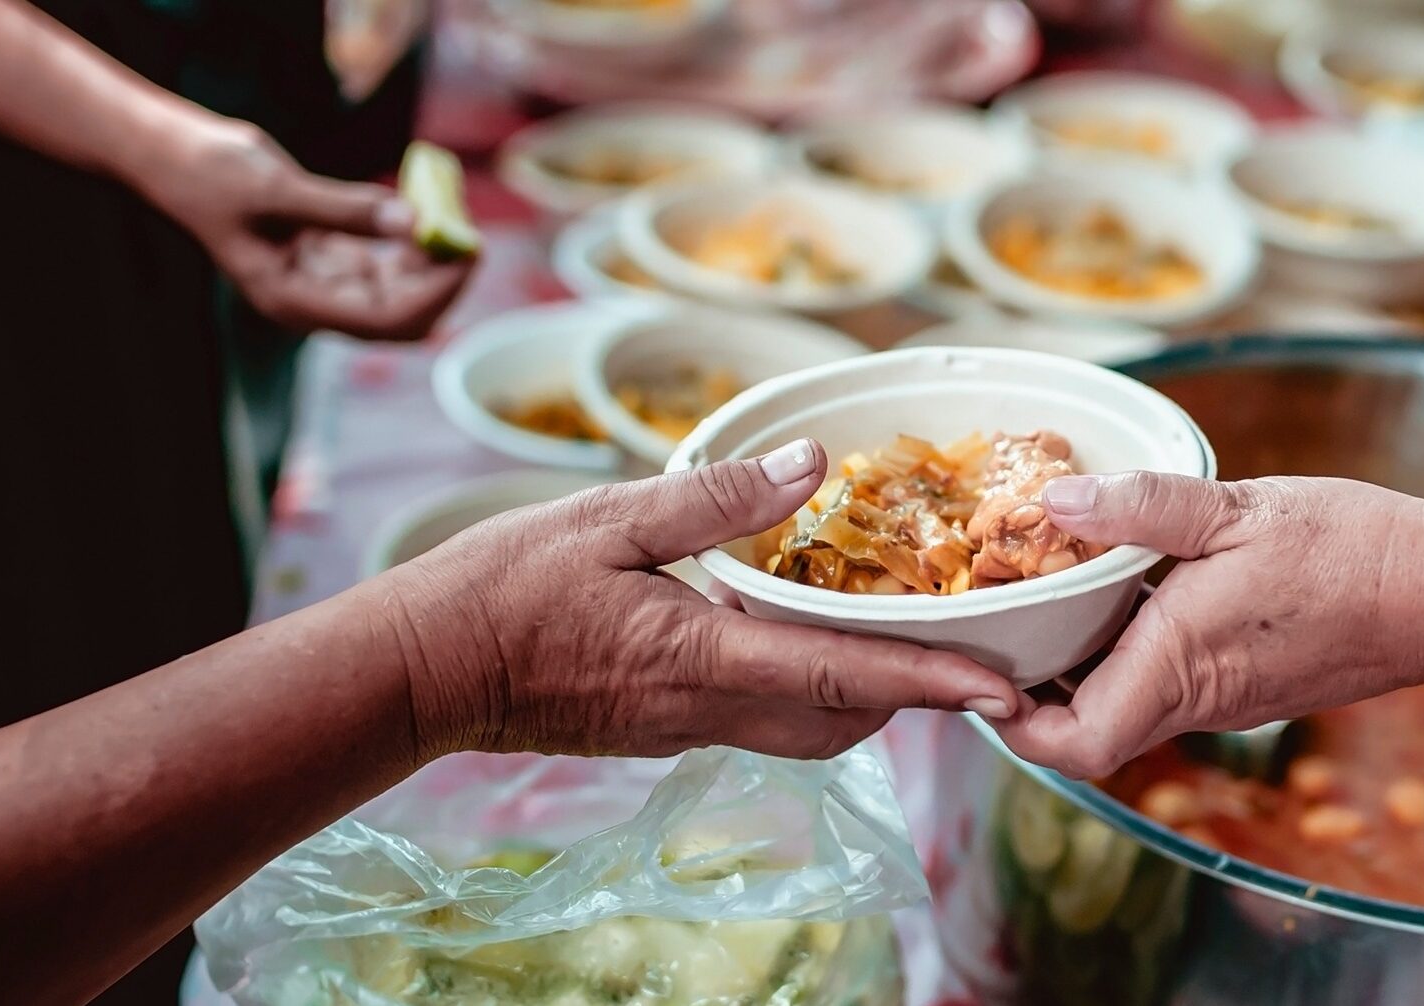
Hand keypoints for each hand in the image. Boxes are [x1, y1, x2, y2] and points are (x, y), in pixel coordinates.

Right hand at [125, 115, 470, 340]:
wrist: (174, 157)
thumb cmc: (212, 174)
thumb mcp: (279, 187)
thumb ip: (347, 209)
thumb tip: (415, 222)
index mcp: (293, 301)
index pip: (387, 318)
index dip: (436, 293)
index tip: (467, 249)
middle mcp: (311, 301)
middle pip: (400, 313)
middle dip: (441, 279)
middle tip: (470, 232)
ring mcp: (319, 281)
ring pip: (397, 289)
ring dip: (430, 260)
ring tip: (455, 213)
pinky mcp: (325, 256)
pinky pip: (383, 261)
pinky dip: (410, 241)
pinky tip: (430, 210)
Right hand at [383, 440, 1026, 761]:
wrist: (421, 671)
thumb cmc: (500, 589)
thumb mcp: (607, 517)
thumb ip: (716, 496)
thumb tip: (814, 464)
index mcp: (702, 658)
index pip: (844, 678)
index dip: (932, 684)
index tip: (1002, 692)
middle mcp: (707, 710)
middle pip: (844, 718)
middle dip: (912, 690)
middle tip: (963, 636)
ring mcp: (684, 728)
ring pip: (806, 726)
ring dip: (861, 690)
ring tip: (897, 626)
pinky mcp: (663, 727)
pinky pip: (761, 716)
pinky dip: (804, 684)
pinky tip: (796, 629)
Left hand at [990, 473, 1423, 778]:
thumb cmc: (1351, 550)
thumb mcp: (1237, 507)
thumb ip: (1142, 505)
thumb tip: (1054, 501)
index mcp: (1179, 663)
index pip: (1074, 744)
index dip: (1013, 723)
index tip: (982, 671)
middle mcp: (1193, 699)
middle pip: (1083, 728)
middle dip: (1030, 684)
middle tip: (996, 615)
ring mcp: (1218, 700)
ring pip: (1120, 702)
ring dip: (1077, 661)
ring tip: (1045, 589)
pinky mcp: (1240, 686)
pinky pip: (1160, 682)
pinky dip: (1125, 647)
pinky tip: (1118, 586)